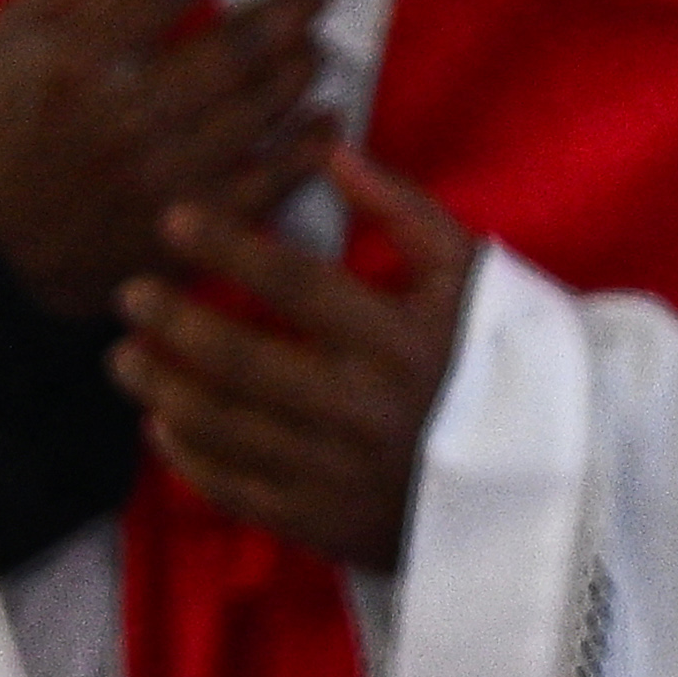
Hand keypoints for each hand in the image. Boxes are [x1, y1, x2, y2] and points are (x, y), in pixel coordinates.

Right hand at [0, 0, 335, 322]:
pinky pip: (275, 180)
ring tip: (316, 42)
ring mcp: (166, 175)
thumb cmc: (17, 118)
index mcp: (74, 57)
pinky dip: (312, 144)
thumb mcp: (22, 34)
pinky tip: (328, 115)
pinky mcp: (198, 226)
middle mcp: (123, 115)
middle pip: (232, 45)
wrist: (8, 241)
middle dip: (289, 5)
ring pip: (261, 108)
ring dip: (303, 67)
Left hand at [118, 149, 484, 572]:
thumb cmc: (505, 370)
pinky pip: (240, 493)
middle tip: (129, 294)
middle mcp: (365, 411)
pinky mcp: (332, 527)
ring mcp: (343, 476)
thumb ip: (405, 212)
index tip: (171, 219)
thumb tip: (328, 149)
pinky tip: (166, 425)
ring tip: (127, 358)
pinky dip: (190, 459)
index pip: (292, 282)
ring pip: (225, 429)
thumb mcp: (475, 281)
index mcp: (401, 343)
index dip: (224, 244)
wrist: (550, 490)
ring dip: (161, 389)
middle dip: (171, 321)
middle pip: (238, 359)